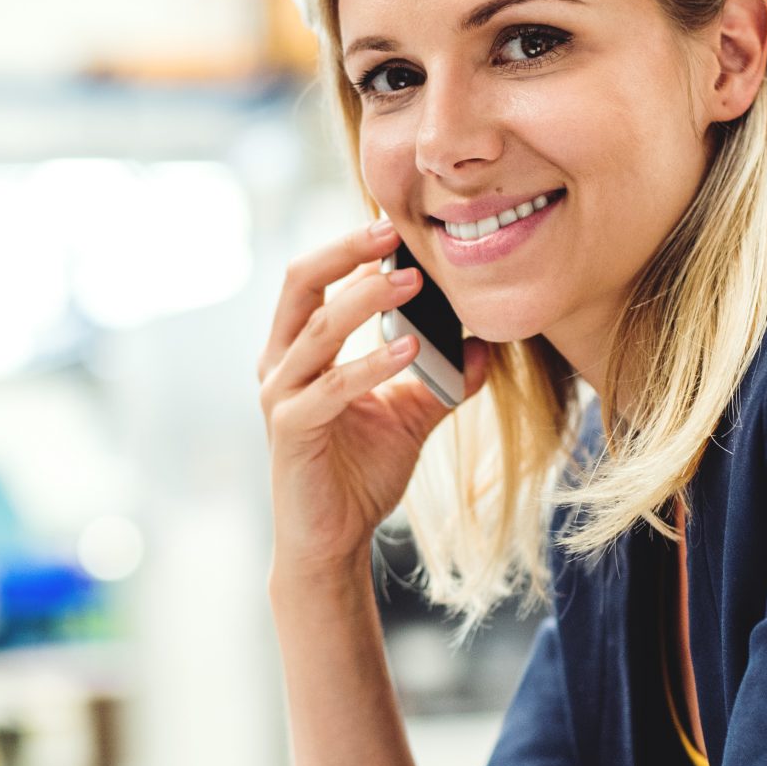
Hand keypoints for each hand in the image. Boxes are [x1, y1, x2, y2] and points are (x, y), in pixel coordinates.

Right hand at [257, 219, 488, 574]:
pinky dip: (370, 365)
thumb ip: (441, 378)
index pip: (317, 279)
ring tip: (412, 280)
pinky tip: (408, 350)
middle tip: (392, 229)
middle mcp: (280, 363)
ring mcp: (280, 396)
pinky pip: (331, 388)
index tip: (399, 223)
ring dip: (365, 300)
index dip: (352, 247)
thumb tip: (487, 346)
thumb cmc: (358, 475)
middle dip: (346, 251)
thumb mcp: (409, 415)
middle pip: (300, 283)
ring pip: (316, 329)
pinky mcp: (290, 431)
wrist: (330, 542)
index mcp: (298, 350)